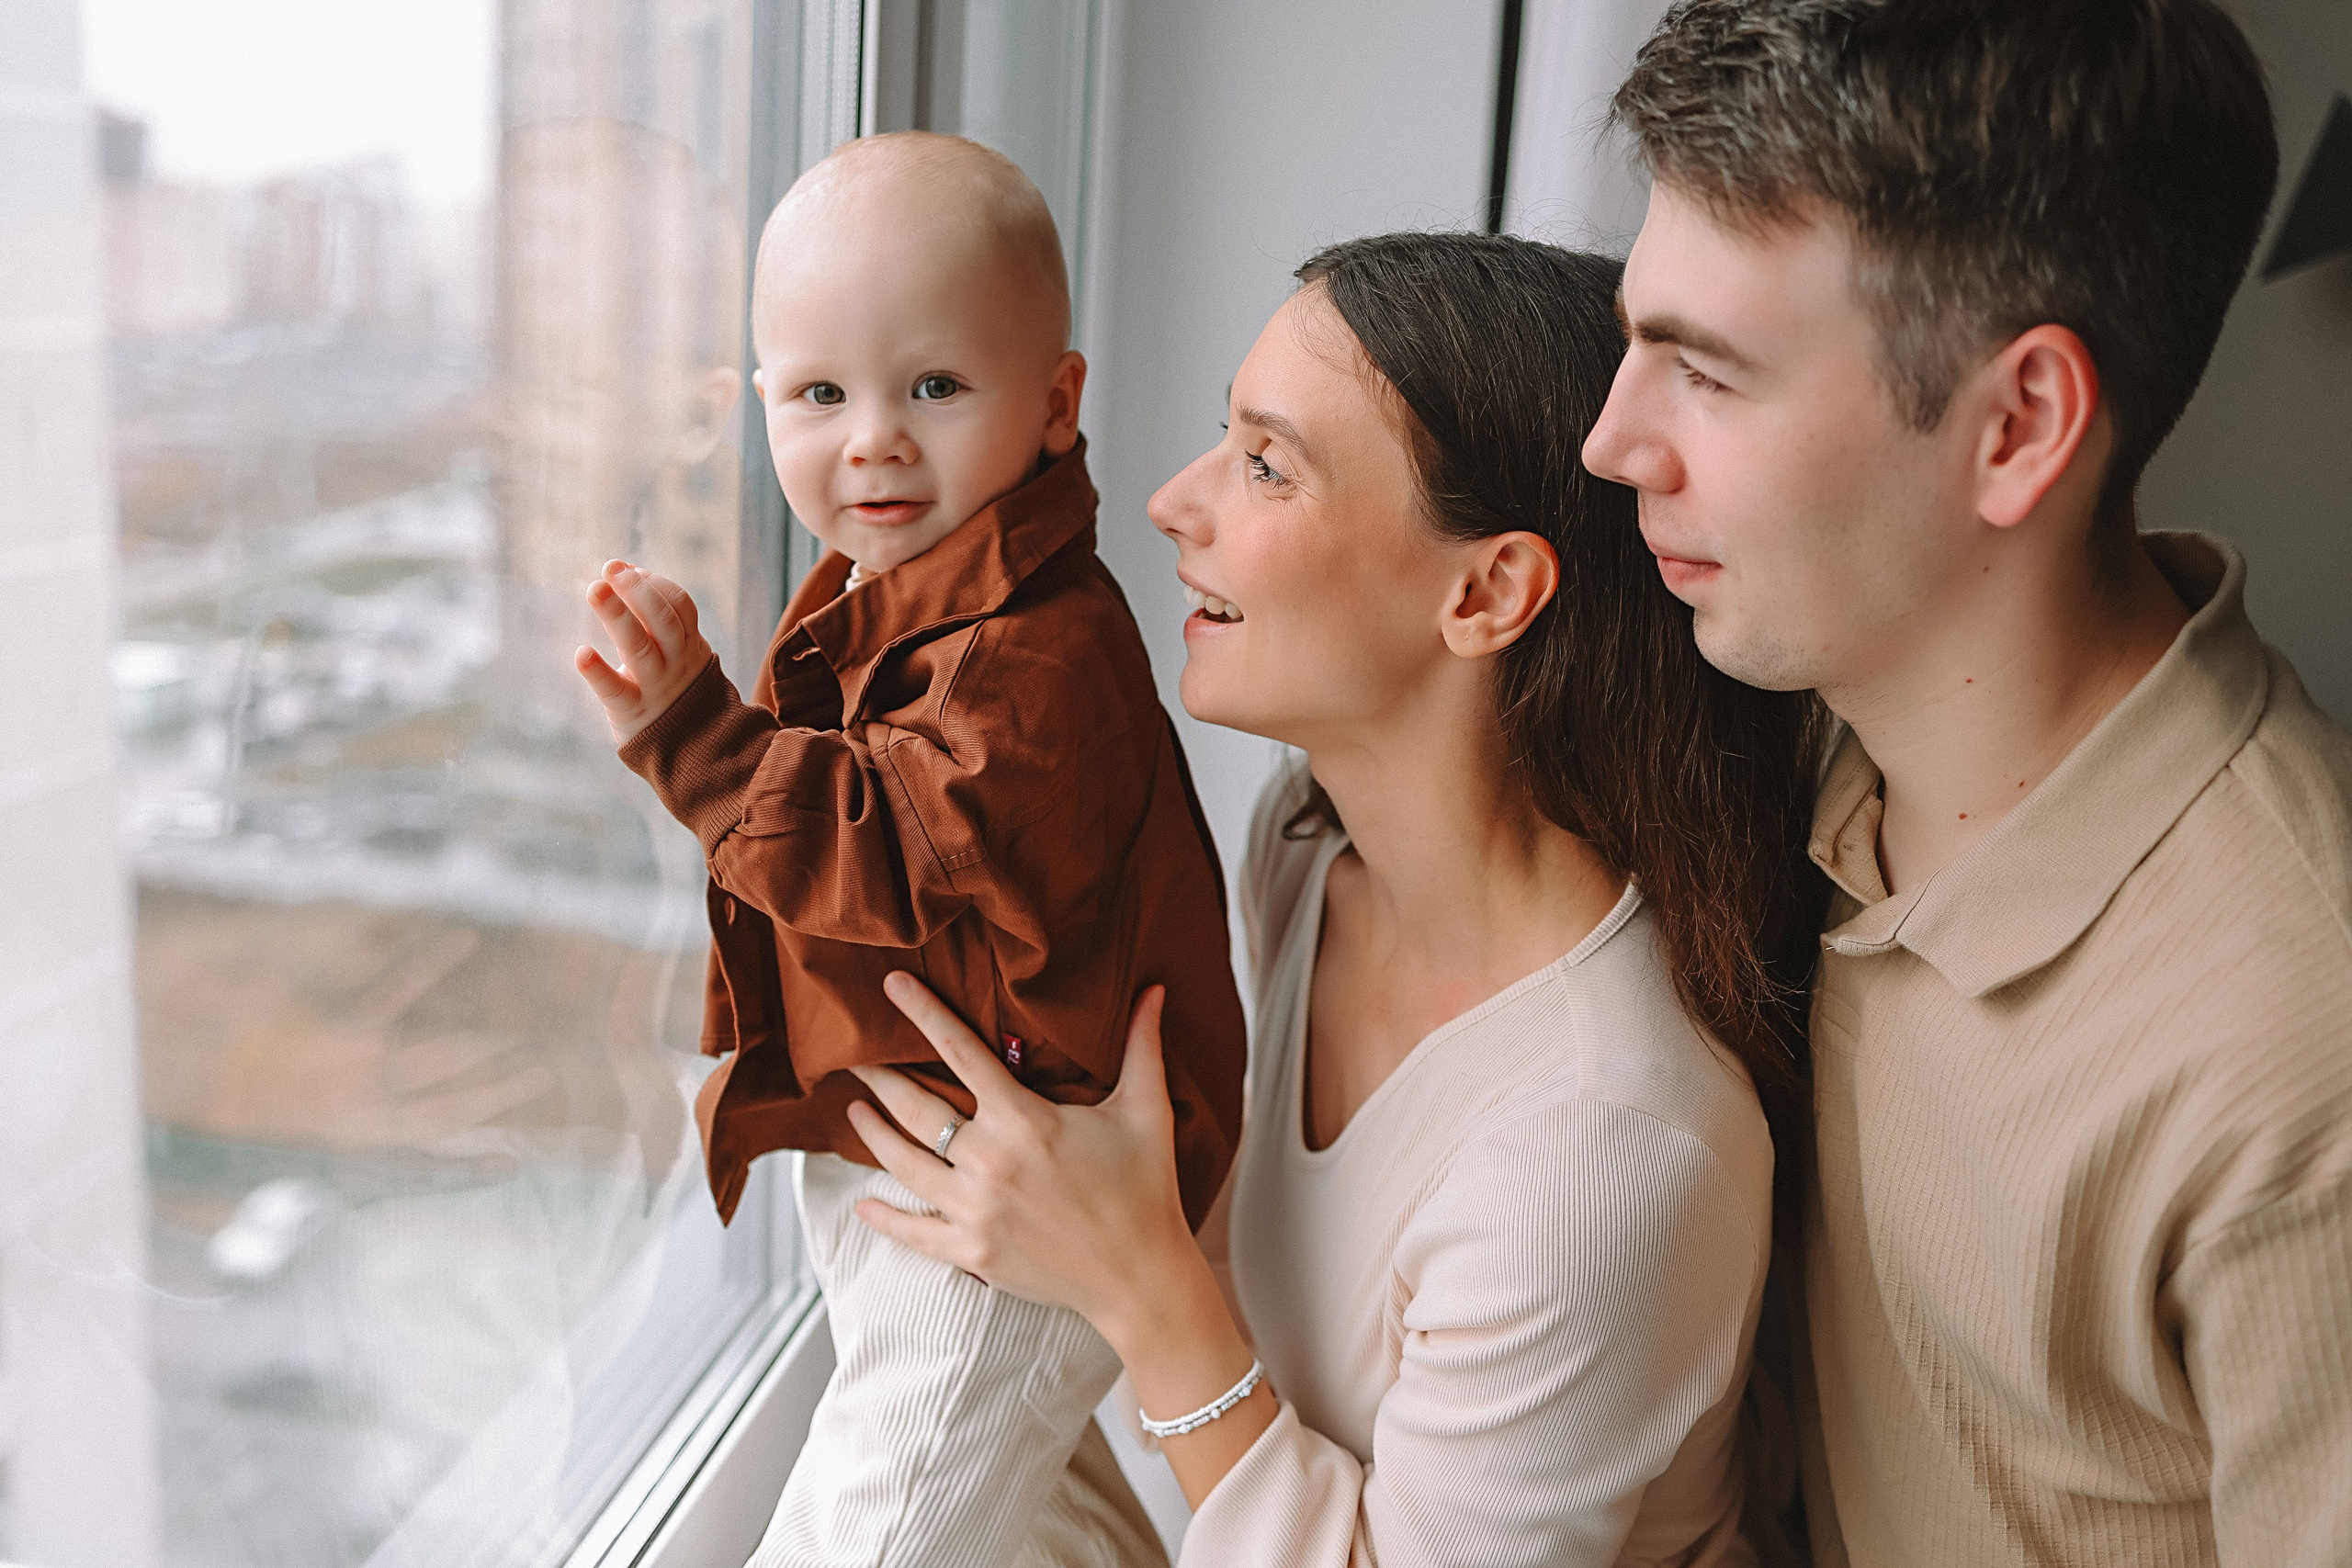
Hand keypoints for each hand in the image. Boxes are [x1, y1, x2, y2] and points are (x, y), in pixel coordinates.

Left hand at [575, 560, 712, 744]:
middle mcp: (675, 661)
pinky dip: (599, 672)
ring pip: (640, 647)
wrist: (691, 746)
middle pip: (663, 620)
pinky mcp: (632, 711)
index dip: (655, 583)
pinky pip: (616, 690)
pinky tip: (581, 654)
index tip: (628, 569)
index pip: (680, 604)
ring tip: (596, 589)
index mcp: (688, 642)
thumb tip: (626, 568)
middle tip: (610, 569)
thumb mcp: (678, 649)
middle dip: (638, 591)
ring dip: (618, 616)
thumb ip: (657, 614)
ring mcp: (655, 686)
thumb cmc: (672, 685)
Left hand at [846, 975, 1198, 1337]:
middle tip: (855, 1057)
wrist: (1140, 1278)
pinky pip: (914, 1232)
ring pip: (905, 1164)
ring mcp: (975, 1210)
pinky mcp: (972, 1253)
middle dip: (881, 1078)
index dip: (923, 1013)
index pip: (962, 1052)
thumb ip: (1142, 1046)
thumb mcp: (1146, 1111)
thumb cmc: (1145, 1190)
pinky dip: (884, 1218)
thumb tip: (1153, 990)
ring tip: (855, 1111)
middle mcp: (990, 1161)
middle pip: (916, 1108)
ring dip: (873, 1135)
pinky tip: (863, 1202)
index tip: (891, 986)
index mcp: (1025, 1120)